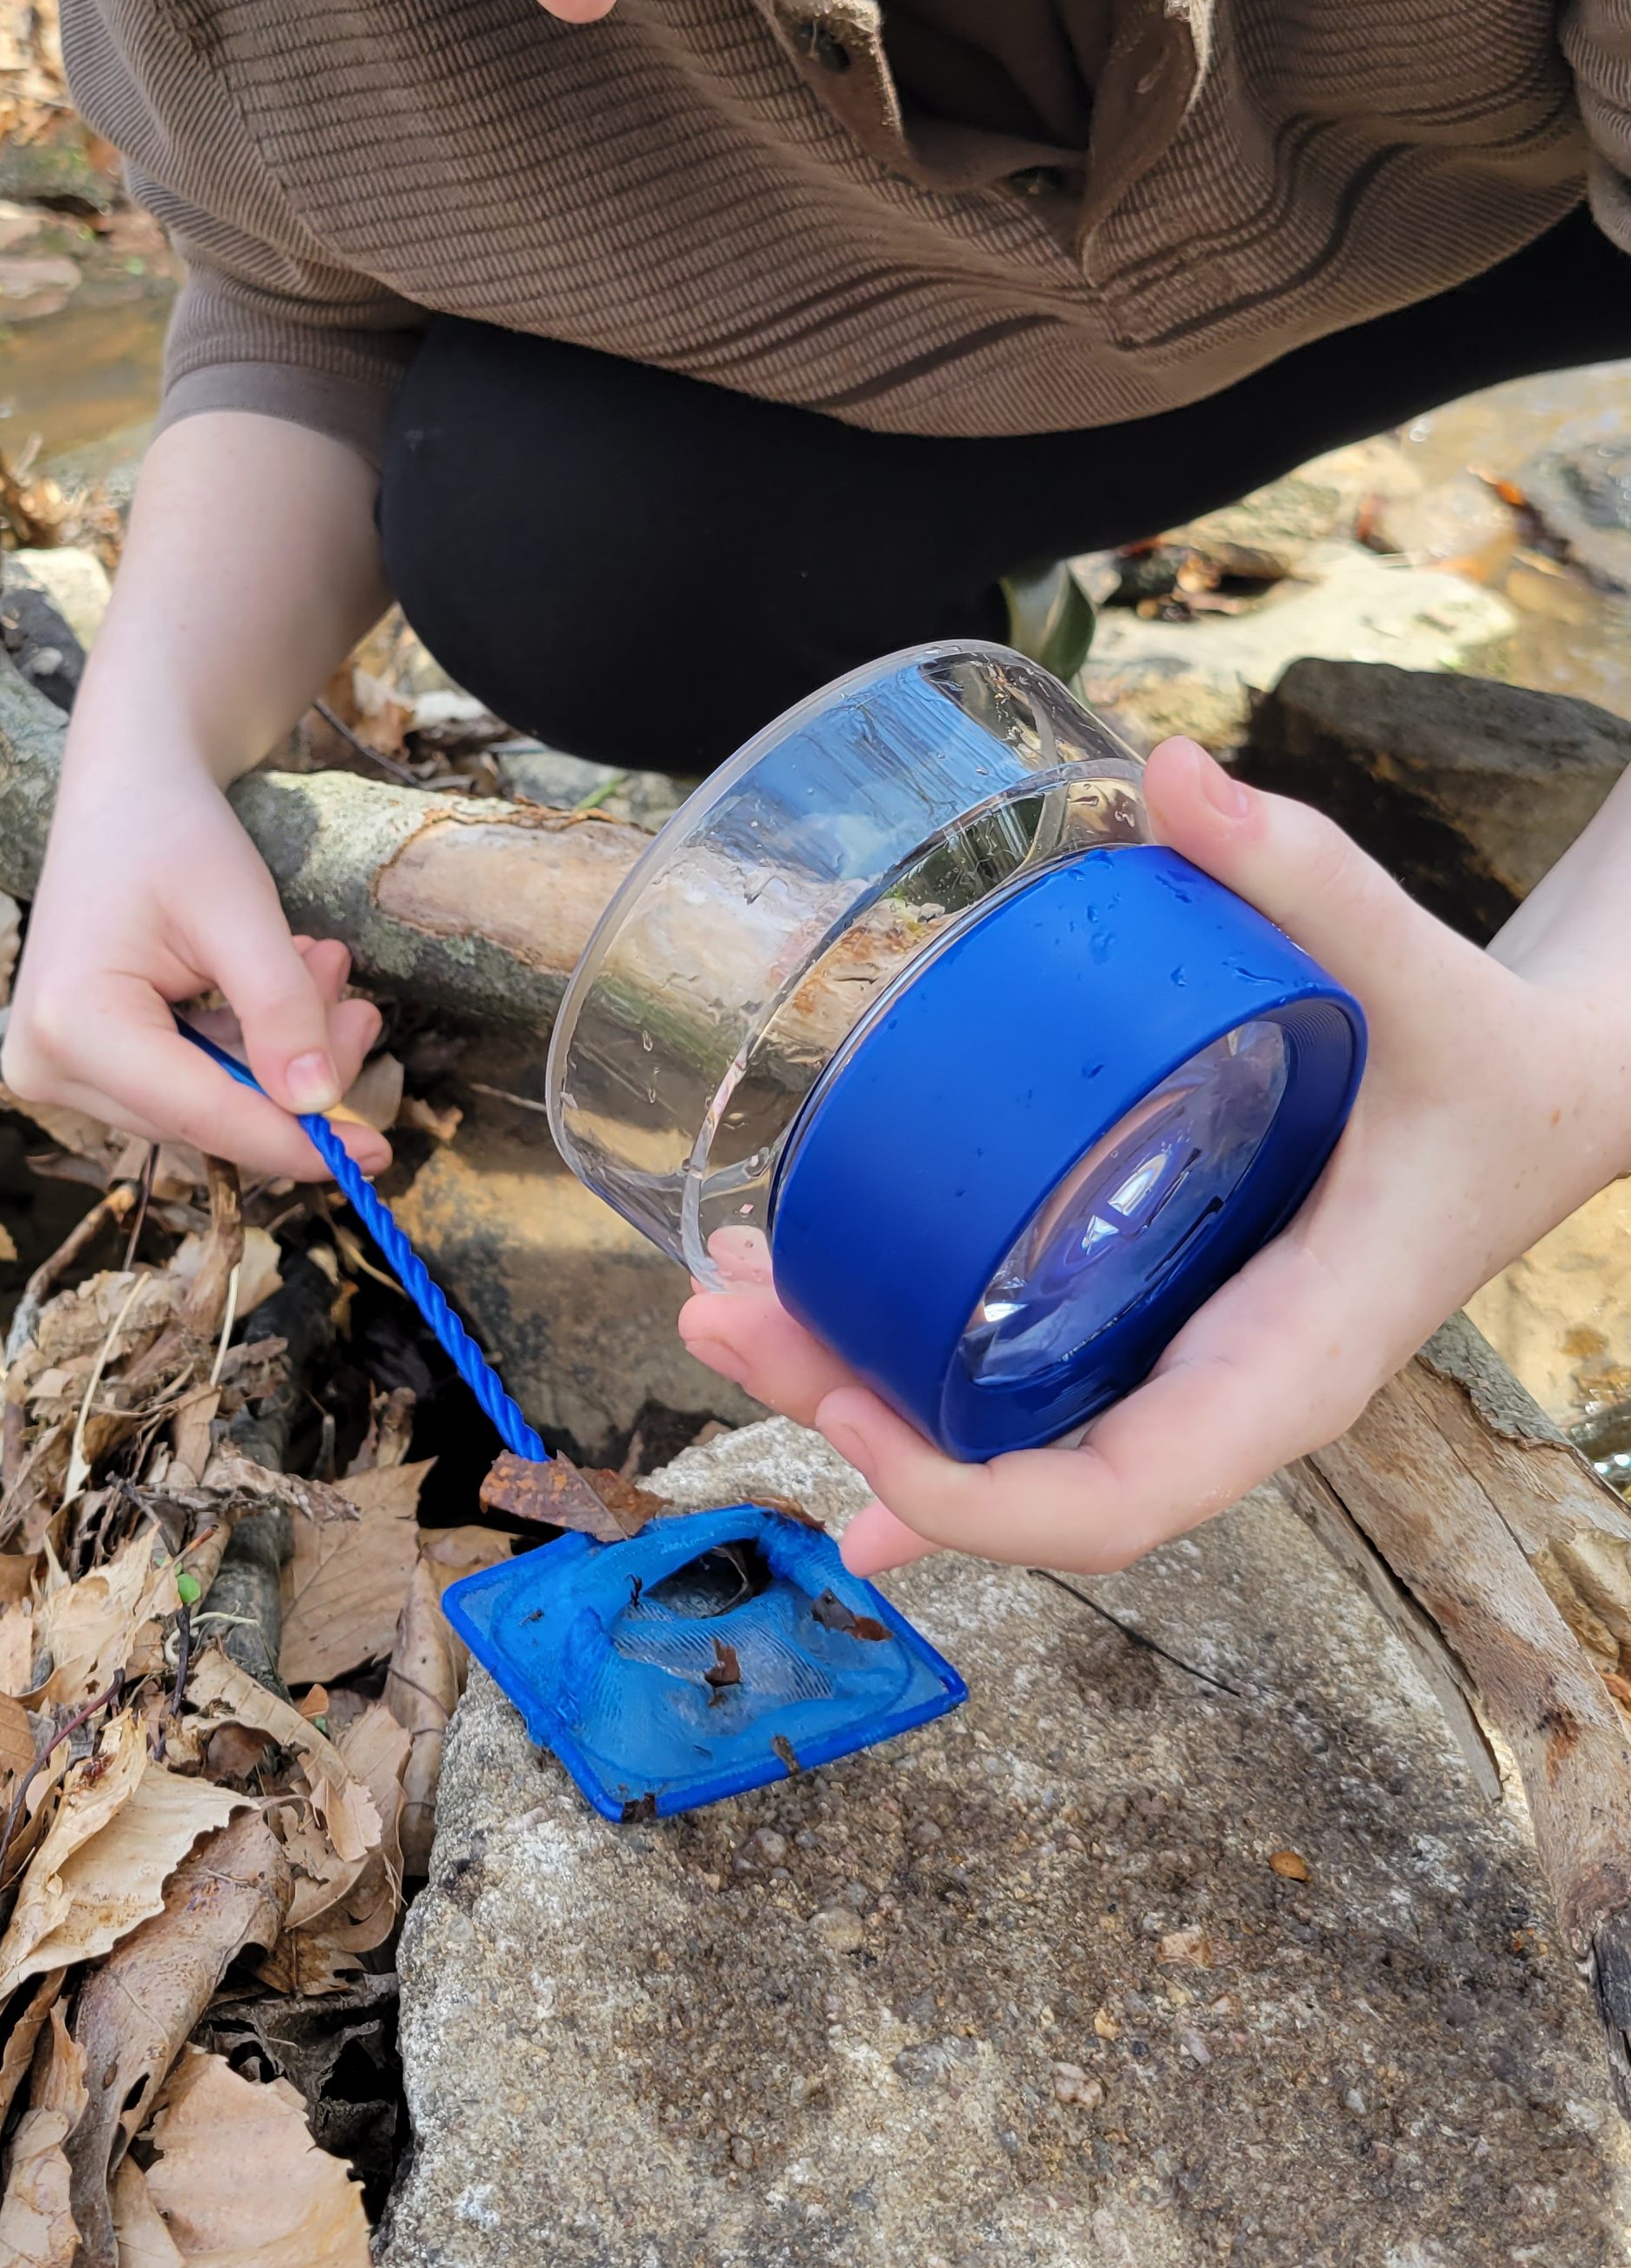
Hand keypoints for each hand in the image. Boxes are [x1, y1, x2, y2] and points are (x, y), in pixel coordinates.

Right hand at [4, 749, 389, 1184]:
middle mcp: (49, 1063)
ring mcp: (62, 1068)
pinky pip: (192, 1082)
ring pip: (208, 1103)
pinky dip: (250, 1043)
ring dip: (282, 1049)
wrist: (123, 793)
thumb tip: (318, 1104)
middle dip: (297, 1070)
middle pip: (207, 1114)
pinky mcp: (89, 1063)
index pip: (200, 1114)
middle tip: (359, 1003)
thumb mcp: (240, 911)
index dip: (294, 1140)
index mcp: (72, 1024)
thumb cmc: (172, 833)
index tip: (377, 1156)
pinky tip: (288, 980)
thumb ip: (280, 1008)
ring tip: (325, 965)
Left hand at [678, 736, 1630, 1578]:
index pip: (1120, 1500)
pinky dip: (916, 1380)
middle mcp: (1224, 1394)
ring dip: (855, 1389)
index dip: (976, 1502)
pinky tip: (821, 1367)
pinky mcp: (1157, 1313)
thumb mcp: (1423, 974)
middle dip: (857, 1425)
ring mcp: (1182, 1364)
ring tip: (726, 1299)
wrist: (1544, 1094)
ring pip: (1003, 1437)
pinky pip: (1024, 1384)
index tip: (855, 1437)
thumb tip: (1172, 765)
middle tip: (723, 1313)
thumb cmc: (1490, 1062)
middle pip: (1018, 1482)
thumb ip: (1306, 872)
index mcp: (1289, 1364)